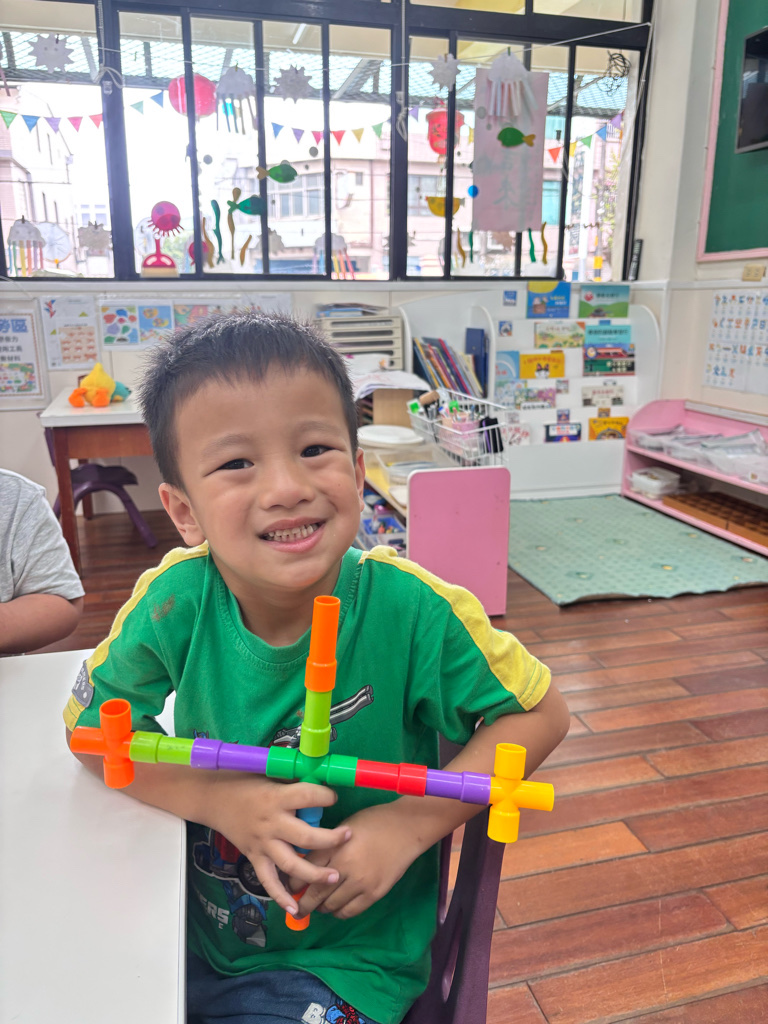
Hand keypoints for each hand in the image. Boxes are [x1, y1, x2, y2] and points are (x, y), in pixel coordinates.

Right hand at [205, 775, 351, 914]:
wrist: (214, 798)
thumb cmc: (246, 781)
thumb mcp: (271, 774)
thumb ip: (294, 783)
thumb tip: (322, 780)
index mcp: (276, 798)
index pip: (307, 797)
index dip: (326, 796)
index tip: (334, 797)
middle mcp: (271, 823)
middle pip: (305, 837)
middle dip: (330, 840)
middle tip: (348, 837)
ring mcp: (262, 843)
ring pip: (290, 864)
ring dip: (313, 874)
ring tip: (334, 878)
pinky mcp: (254, 857)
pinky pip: (267, 881)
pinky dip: (280, 896)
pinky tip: (294, 909)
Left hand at [290, 803, 426, 920]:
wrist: (405, 828)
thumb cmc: (373, 822)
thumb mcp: (344, 826)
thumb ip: (326, 845)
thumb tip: (307, 864)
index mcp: (334, 846)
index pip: (305, 870)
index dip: (294, 883)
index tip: (291, 887)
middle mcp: (344, 866)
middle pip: (315, 893)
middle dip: (303, 903)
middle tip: (298, 907)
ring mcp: (360, 883)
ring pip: (330, 906)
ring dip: (321, 908)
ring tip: (319, 905)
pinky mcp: (373, 894)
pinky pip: (349, 912)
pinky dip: (338, 912)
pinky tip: (337, 907)